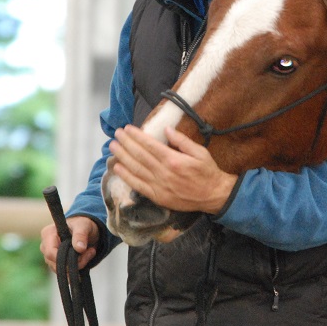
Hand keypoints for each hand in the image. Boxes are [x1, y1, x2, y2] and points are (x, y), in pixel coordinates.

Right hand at [40, 215, 98, 271]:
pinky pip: (66, 272)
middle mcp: (45, 246)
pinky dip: (79, 267)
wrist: (85, 230)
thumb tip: (79, 248)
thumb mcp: (84, 225)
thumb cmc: (81, 224)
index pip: (50, 252)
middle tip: (91, 251)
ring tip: (90, 252)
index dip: (65, 258)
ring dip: (79, 264)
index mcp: (48, 234)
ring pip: (62, 270)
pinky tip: (87, 257)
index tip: (81, 252)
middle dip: (75, 261)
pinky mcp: (56, 264)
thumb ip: (81, 235)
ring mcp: (50, 257)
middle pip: (55, 264)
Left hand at [109, 125, 237, 214]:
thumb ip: (182, 141)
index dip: (137, 136)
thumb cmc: (207, 171)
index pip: (150, 145)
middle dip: (126, 143)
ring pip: (136, 169)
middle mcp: (163, 173)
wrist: (212, 195)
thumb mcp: (200, 151)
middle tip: (116, 134)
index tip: (127, 128)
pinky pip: (138, 186)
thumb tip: (167, 130)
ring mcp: (159, 186)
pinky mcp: (157, 197)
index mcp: (173, 160)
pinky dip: (127, 177)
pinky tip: (118, 168)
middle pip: (140, 156)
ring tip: (113, 147)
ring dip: (123, 157)